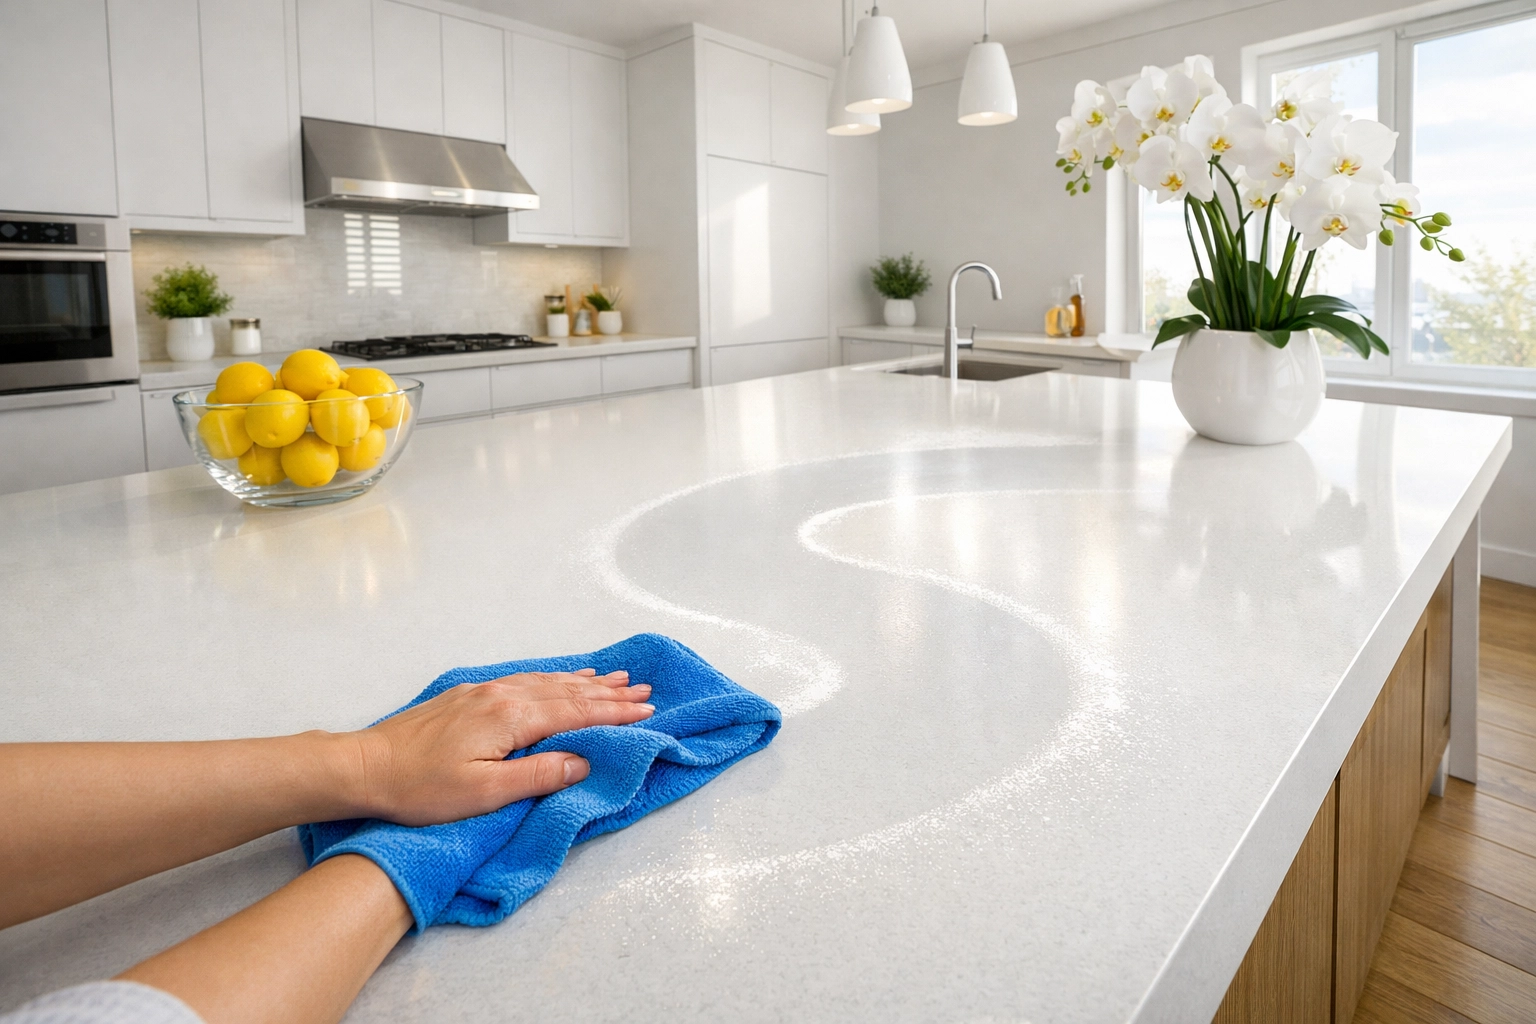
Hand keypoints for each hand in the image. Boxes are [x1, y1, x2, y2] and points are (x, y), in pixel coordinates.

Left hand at [347, 669, 652, 825]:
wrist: (365, 766)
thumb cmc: (421, 788)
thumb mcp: (484, 793)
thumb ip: (538, 774)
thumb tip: (583, 761)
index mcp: (511, 718)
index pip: (576, 713)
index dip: (613, 713)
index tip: (646, 711)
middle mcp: (502, 696)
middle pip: (567, 691)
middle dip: (608, 693)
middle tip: (643, 691)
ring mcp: (484, 691)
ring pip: (548, 681)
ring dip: (585, 681)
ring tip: (615, 678)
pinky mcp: (468, 695)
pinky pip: (525, 679)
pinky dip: (553, 677)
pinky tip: (561, 677)